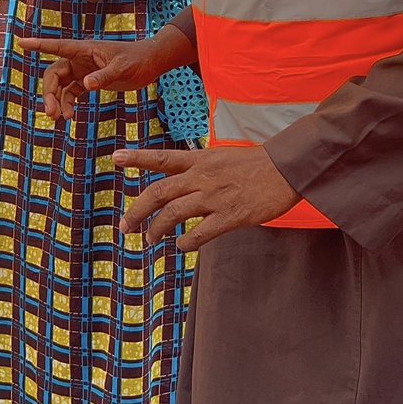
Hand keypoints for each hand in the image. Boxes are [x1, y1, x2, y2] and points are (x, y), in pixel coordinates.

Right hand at [20, 22, 196, 120]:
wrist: (150, 63)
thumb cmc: (137, 60)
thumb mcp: (123, 68)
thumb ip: (104, 76)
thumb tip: (85, 84)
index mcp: (85, 49)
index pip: (58, 46)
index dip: (39, 45)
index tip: (20, 42)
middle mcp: (80, 59)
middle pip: (54, 74)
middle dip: (49, 93)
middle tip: (52, 113)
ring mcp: (83, 70)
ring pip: (60, 86)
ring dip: (57, 101)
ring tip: (61, 119)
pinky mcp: (89, 81)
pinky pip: (71, 93)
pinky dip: (67, 104)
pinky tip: (70, 116)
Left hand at [115, 146, 299, 250]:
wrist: (287, 167)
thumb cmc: (258, 163)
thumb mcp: (224, 157)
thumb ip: (202, 169)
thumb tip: (184, 182)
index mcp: (202, 159)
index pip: (163, 157)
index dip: (137, 157)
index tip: (115, 157)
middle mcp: (203, 177)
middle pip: (160, 192)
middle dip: (137, 210)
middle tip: (125, 225)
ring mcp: (215, 196)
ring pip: (174, 214)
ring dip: (156, 229)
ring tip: (149, 240)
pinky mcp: (230, 215)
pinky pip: (200, 233)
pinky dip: (185, 242)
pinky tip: (180, 246)